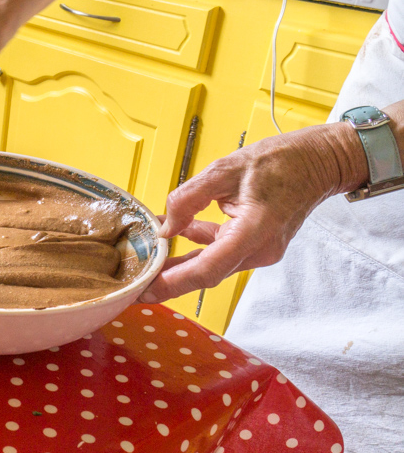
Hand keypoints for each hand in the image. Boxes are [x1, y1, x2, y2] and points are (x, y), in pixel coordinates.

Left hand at [140, 122, 367, 302]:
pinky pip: (220, 252)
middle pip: (206, 272)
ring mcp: (260, 251)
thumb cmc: (279, 162)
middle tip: (135, 284)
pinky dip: (196, 247)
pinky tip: (172, 236)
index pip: (208, 268)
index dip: (174, 283)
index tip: (146, 290)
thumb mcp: (223, 170)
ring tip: (146, 261)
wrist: (317, 162)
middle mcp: (259, 250)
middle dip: (169, 280)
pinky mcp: (256, 245)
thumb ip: (188, 199)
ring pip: (211, 264)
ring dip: (179, 263)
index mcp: (254, 232)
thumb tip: (166, 227)